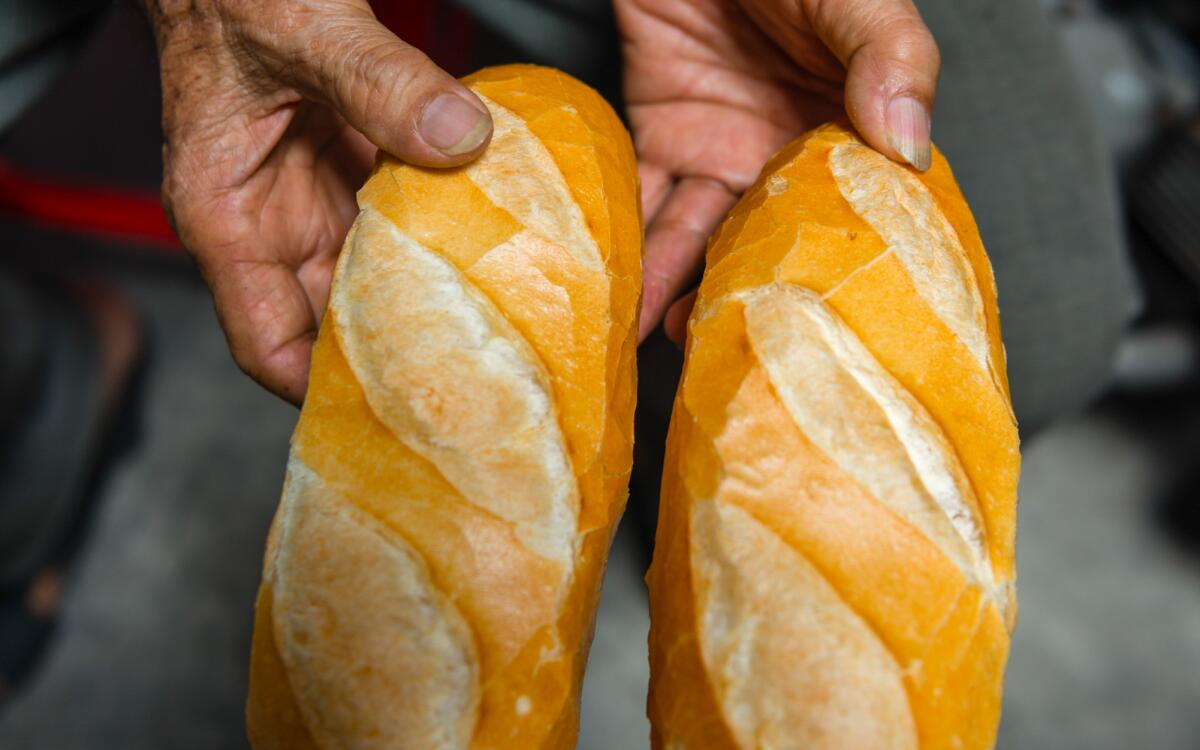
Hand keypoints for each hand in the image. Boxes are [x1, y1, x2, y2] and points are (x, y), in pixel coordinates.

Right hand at [146, 0, 492, 403]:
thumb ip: (378, 80)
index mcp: (227, 215)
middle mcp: (270, 222)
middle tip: (470, 386)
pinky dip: (438, 243)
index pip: (266, 344)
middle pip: (330, 325)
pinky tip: (490, 255)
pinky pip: (398, 225)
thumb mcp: (301, 28)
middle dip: (392, 358)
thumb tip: (461, 138)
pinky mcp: (349, 168)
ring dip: (425, 303)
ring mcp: (312, 198)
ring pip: (372, 280)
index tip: (394, 416)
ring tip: (492, 339)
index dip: (322, 392)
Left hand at [615, 0, 940, 343]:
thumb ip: (889, 58)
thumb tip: (910, 149)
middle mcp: (783, 153)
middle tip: (736, 362)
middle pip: (769, 244)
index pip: (853, 216)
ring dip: (683, 293)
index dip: (840, 274)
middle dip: (752, 304)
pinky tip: (625, 297)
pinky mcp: (659, 136)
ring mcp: (719, 150)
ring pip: (701, 239)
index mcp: (845, 131)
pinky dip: (633, 249)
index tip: (828, 332)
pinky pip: (644, 203)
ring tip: (671, 349)